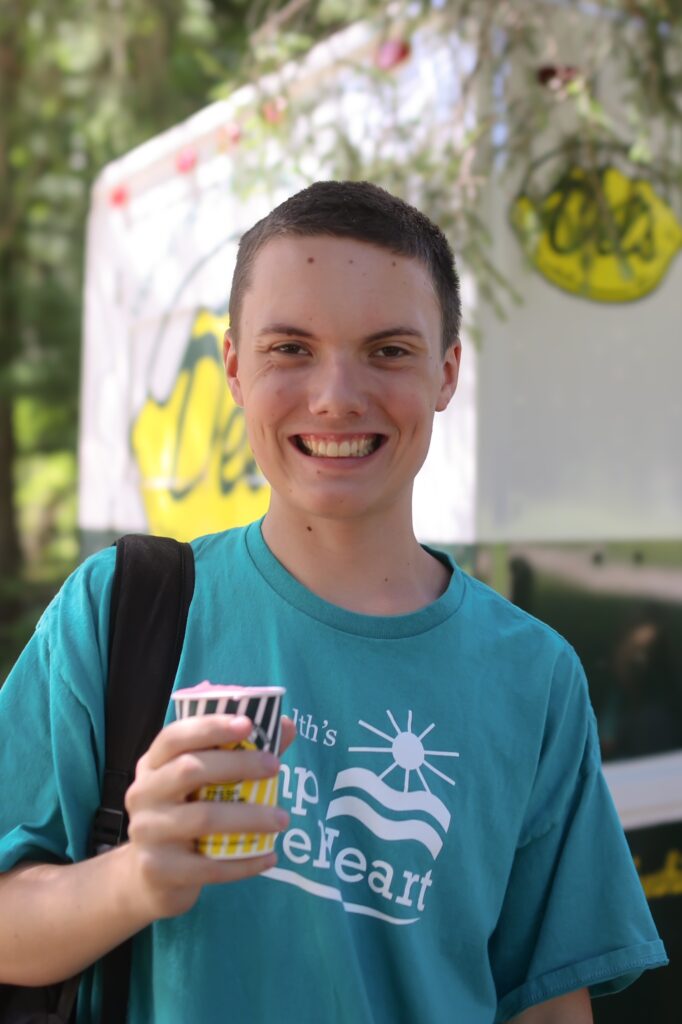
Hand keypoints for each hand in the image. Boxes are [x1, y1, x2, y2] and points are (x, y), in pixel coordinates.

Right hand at [124, 714, 295, 920]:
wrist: (148, 878)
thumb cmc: (184, 816)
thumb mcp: (201, 783)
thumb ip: (241, 754)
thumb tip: (285, 726)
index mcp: (153, 764)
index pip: (175, 736)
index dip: (209, 727)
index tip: (247, 724)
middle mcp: (143, 793)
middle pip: (189, 769)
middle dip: (237, 764)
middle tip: (276, 766)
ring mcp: (147, 832)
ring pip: (203, 818)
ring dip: (249, 817)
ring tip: (282, 819)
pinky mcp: (157, 869)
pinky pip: (208, 865)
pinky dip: (244, 862)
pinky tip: (269, 856)